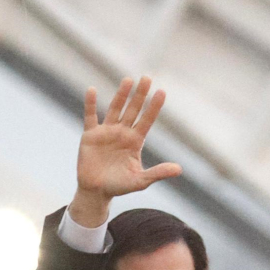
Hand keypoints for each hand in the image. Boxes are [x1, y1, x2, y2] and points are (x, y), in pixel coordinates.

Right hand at [68, 76, 178, 226]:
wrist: (96, 191)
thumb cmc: (119, 186)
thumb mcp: (140, 181)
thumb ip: (158, 173)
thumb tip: (179, 169)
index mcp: (135, 141)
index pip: (147, 120)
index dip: (154, 107)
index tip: (162, 92)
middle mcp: (122, 132)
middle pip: (133, 110)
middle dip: (140, 95)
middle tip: (147, 78)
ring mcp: (106, 132)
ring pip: (115, 109)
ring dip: (121, 95)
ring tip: (128, 80)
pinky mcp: (90, 135)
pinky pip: (90, 116)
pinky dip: (90, 104)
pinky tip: (92, 90)